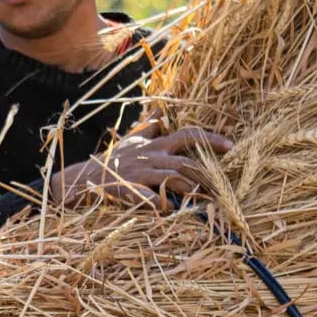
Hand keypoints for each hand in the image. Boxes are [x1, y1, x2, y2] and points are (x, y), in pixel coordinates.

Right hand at [49, 121, 232, 204]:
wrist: (85, 177)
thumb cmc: (114, 159)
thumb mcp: (134, 138)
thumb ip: (151, 126)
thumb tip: (162, 107)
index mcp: (156, 145)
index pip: (188, 135)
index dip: (210, 139)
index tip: (231, 146)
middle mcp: (151, 156)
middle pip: (185, 160)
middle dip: (206, 173)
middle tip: (223, 185)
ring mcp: (140, 172)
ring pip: (171, 176)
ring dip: (189, 187)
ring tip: (200, 196)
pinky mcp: (128, 188)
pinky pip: (146, 195)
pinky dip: (158, 202)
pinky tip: (167, 209)